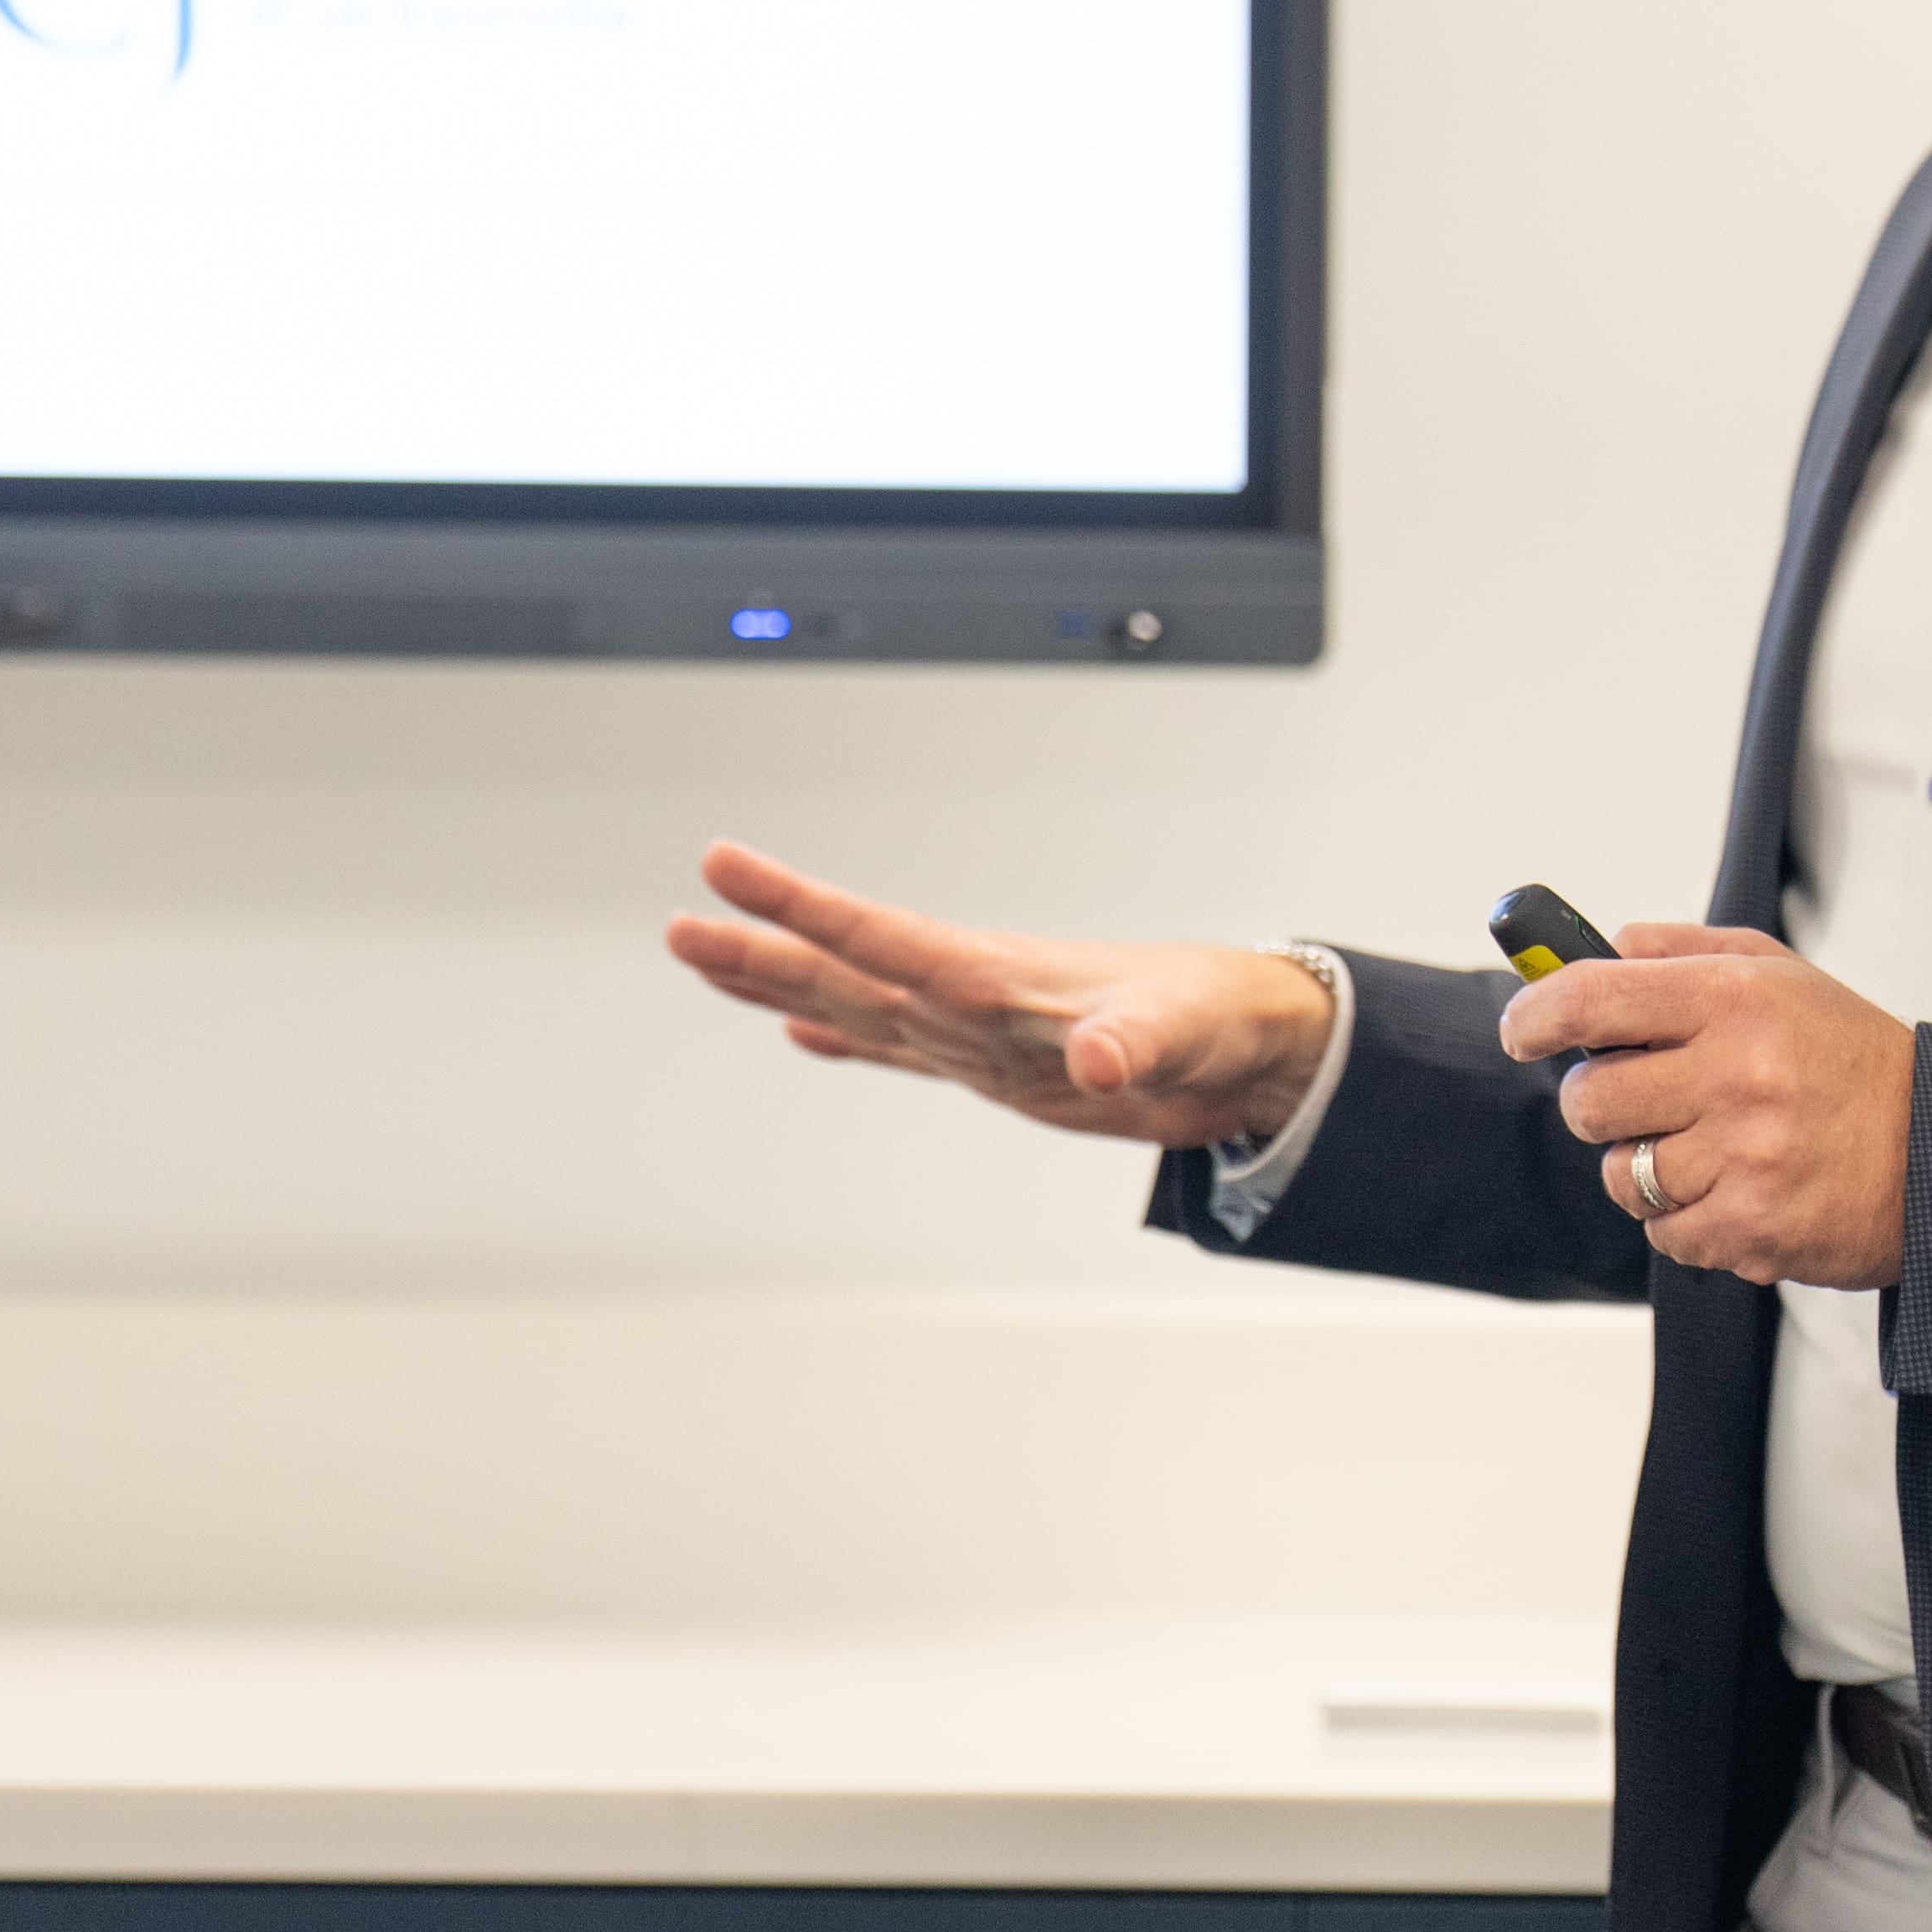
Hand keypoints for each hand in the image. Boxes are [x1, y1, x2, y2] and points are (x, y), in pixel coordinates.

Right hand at [662, 840, 1336, 1150]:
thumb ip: (1135, 1043)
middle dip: (764, 950)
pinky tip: (801, 1034)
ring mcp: (979, 1032)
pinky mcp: (998, 1066)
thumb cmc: (1221, 1019)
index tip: (726, 865)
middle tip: (680, 924)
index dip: (802, 908)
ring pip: (857, 1005)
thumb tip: (1099, 1059)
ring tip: (708, 960)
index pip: (881, 937)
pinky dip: (849, 1043)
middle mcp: (973, 998)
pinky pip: (901, 1049)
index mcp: (999, 978)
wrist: (1251, 1045)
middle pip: (848, 972)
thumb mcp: (1182, 1033)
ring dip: (783, 986)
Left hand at [1502, 924, 1915, 1286]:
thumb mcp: (1781, 975)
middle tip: (1641, 1099)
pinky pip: (1663, 1234)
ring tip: (1705, 1149)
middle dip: (1600, 1103)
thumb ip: (1684, 952)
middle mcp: (1737, 1074)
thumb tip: (1602, 945)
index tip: (1523, 1029)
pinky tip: (1735, 1190)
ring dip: (1645, 1168)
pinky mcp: (1750, 1229)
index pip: (1592, 997)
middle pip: (1590, 1100)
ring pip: (1620, 1175)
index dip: (1536, 1014)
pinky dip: (1685, 1219)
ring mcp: (1743, 1157)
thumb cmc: (1853, 1062)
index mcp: (1736, 1000)